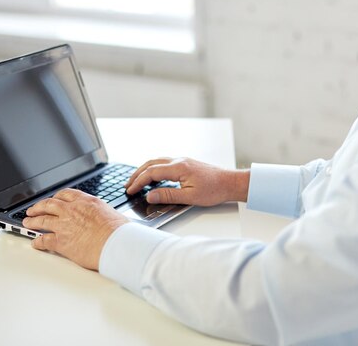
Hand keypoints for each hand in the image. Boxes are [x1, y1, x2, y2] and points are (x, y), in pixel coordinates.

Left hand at [22, 188, 128, 269]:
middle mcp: (72, 210)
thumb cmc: (119, 231)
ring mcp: (64, 225)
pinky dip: (37, 241)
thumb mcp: (112, 213)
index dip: (56, 197)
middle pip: (49, 204)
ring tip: (27, 223)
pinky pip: (44, 240)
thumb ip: (101, 213)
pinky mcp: (61, 241)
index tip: (54, 199)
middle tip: (33, 209)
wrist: (116, 244)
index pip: (66, 194)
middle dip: (39, 207)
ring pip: (42, 220)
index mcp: (86, 201)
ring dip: (32, 221)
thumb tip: (104, 218)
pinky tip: (35, 243)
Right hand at [125, 157, 249, 205]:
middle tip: (127, 185)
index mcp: (179, 167)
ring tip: (136, 180)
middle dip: (137, 174)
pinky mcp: (186, 163)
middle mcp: (179, 160)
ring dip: (144, 170)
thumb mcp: (190, 197)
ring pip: (157, 161)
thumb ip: (168, 196)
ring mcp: (182, 160)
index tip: (130, 190)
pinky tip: (153, 176)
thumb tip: (150, 195)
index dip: (138, 182)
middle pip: (151, 164)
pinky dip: (154, 168)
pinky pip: (164, 163)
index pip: (151, 173)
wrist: (230, 182)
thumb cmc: (215, 189)